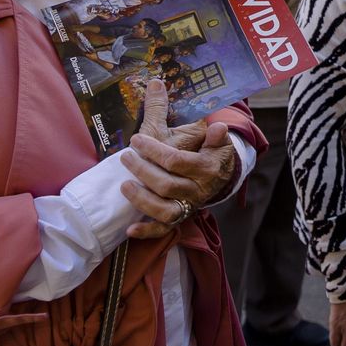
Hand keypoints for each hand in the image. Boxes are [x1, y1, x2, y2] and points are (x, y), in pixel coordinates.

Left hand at [119, 80, 238, 238]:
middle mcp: (198, 190)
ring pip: (164, 210)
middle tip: (125, 157)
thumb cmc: (210, 151)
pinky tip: (129, 230)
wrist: (222, 176)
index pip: (176, 161)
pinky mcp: (178, 219)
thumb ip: (201, 124)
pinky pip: (162, 230)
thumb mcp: (210, 135)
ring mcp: (188, 207)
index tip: (136, 139)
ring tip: (124, 185)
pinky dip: (146, 232)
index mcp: (206, 167)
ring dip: (142, 200)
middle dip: (143, 171)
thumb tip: (204, 114)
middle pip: (166, 185)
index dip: (154, 151)